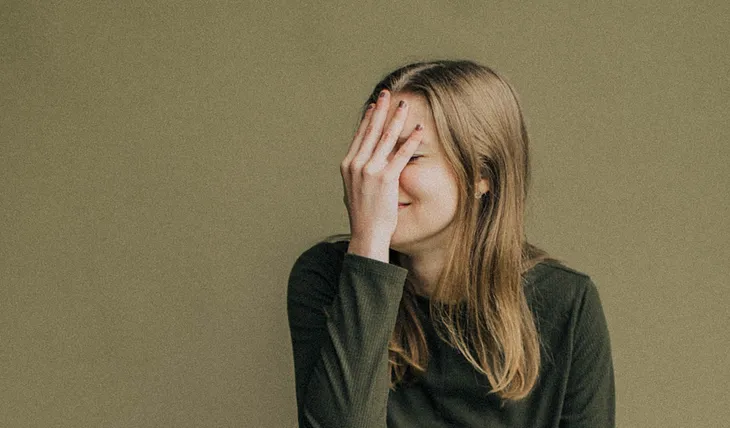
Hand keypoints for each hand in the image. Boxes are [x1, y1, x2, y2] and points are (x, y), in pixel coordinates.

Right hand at [340, 90, 423, 261]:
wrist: (366, 233)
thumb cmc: (364, 215)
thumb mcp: (354, 189)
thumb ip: (359, 173)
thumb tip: (363, 164)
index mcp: (348, 165)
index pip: (359, 135)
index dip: (368, 118)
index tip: (374, 105)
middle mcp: (357, 164)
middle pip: (371, 130)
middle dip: (380, 110)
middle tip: (387, 93)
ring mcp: (370, 171)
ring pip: (386, 138)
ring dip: (397, 119)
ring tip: (404, 105)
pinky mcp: (385, 179)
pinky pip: (401, 154)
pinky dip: (411, 140)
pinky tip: (419, 129)